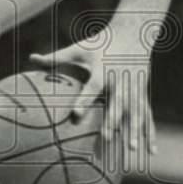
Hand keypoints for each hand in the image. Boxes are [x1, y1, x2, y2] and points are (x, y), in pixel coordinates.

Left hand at [29, 25, 155, 155]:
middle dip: (113, 121)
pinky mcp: (142, 93)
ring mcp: (133, 88)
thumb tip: (31, 58)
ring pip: (135, 112)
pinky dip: (150, 133)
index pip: (91, 87)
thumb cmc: (101, 43)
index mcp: (101, 70)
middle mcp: (119, 81)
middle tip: (107, 138)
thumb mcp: (79, 49)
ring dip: (135, 130)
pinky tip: (152, 152)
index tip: (75, 114)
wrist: (133, 32)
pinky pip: (147, 116)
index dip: (84, 100)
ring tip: (132, 149)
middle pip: (117, 103)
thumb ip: (56, 57)